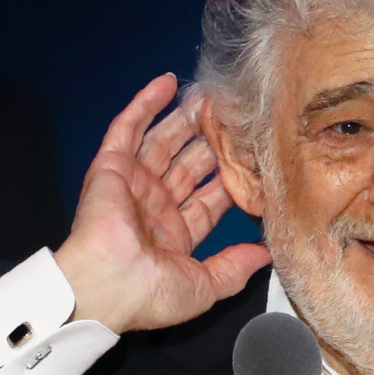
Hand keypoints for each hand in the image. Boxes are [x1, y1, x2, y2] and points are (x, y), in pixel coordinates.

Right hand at [55, 74, 270, 333]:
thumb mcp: (205, 287)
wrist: (106, 286)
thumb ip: (235, 268)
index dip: (231, 179)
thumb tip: (267, 254)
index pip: (209, 200)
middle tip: (235, 118)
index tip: (255, 158)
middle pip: (189, 165)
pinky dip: (145, 104)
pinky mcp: (111, 167)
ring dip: (185, 118)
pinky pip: (127, 129)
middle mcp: (155, 207)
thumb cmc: (153, 292)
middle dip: (211, 142)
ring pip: (164, 142)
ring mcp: (133, 184)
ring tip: (209, 96)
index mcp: (175, 236)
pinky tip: (167, 82)